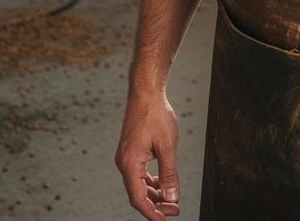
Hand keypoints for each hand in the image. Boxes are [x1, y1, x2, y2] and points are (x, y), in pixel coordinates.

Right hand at [115, 92, 181, 218]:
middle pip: (138, 194)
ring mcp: (126, 156)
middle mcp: (124, 162)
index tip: (165, 220)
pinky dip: (151, 181)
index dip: (152, 213)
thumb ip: (169, 173)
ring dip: (154, 194)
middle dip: (156, 204)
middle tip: (175, 209)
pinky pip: (139, 173)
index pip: (138, 199)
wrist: (146, 92)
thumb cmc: (156, 115)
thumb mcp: (167, 145)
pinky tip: (163, 183)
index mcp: (129, 163)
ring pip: (138, 184)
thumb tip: (172, 198)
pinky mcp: (131, 151)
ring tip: (171, 199)